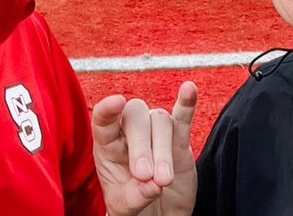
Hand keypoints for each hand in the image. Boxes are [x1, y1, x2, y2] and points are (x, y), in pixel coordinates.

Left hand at [92, 81, 197, 215]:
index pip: (104, 121)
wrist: (156, 211)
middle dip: (141, 147)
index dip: (108, 109)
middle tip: (144, 175)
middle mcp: (131, 131)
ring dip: (162, 150)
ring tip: (164, 181)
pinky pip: (182, 117)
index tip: (116, 102)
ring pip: (160, 121)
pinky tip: (189, 88)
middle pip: (135, 119)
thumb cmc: (133, 203)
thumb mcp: (125, 206)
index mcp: (108, 145)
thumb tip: (154, 184)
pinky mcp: (179, 138)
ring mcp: (155, 132)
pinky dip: (186, 103)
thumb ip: (135, 195)